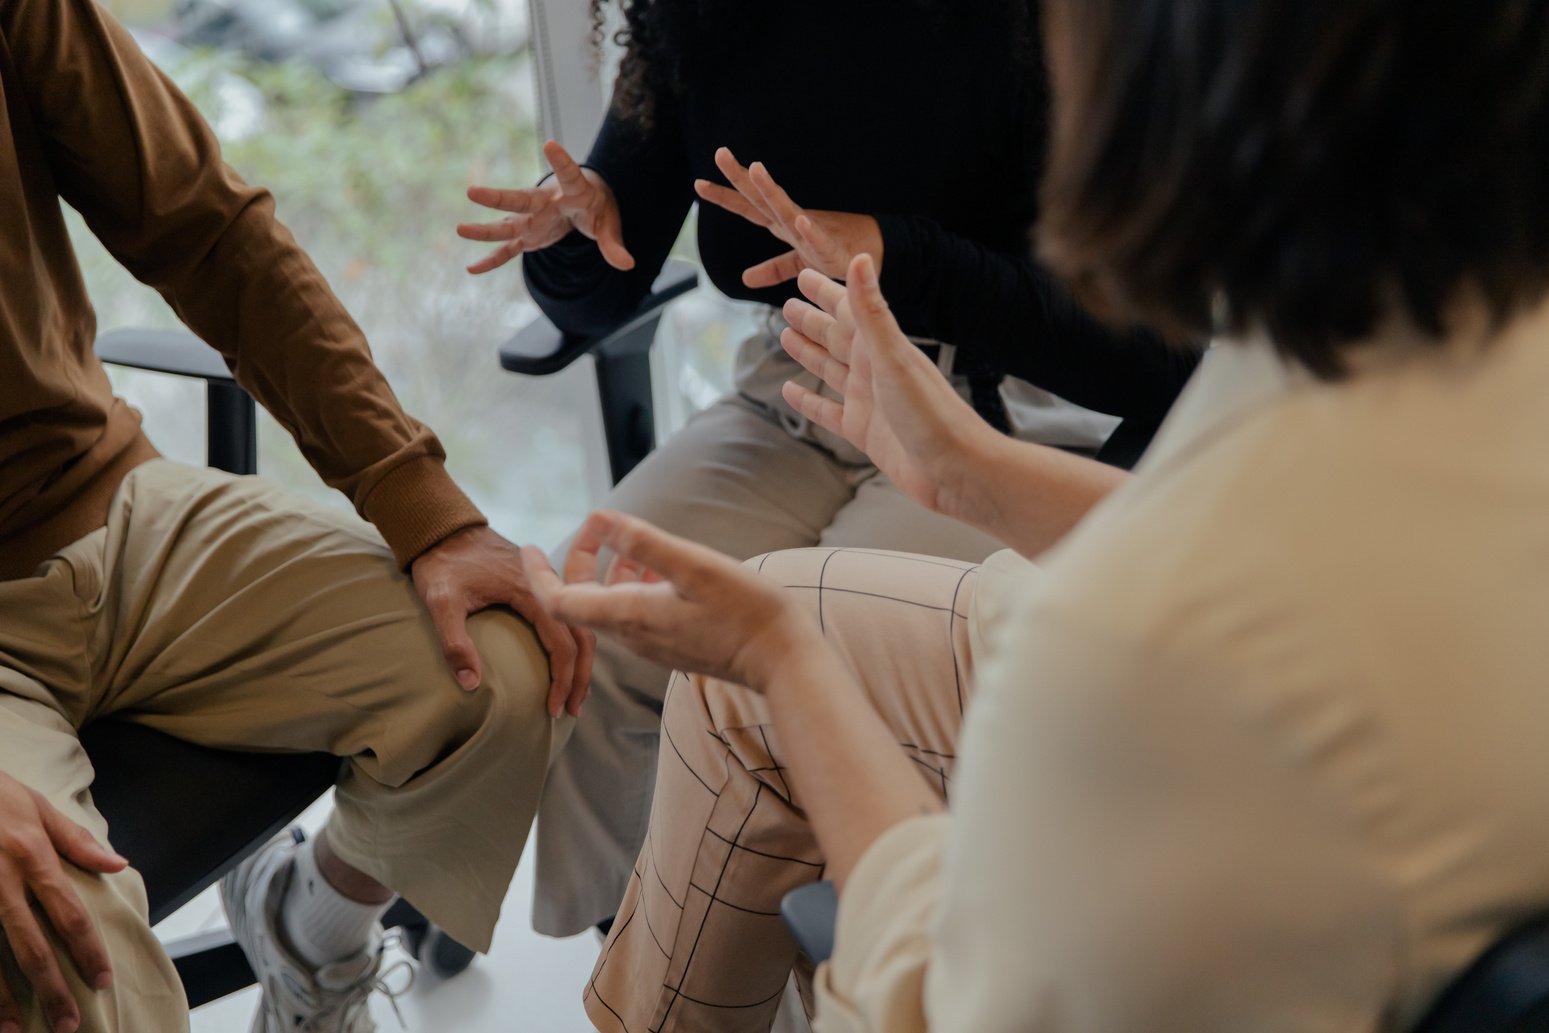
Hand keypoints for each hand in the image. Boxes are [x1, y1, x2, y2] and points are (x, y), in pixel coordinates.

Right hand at [0, 773, 125, 1032]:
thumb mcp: (36, 807)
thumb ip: (76, 841)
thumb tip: (118, 864)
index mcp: (31, 855)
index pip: (68, 912)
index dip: (87, 948)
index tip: (102, 979)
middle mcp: (0, 879)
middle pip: (31, 945)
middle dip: (52, 986)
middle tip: (69, 1021)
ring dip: (4, 999)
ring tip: (19, 1031)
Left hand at [411, 525, 595, 717]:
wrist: (443, 527)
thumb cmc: (442, 563)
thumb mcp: (441, 602)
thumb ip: (454, 642)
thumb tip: (470, 685)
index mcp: (530, 591)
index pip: (563, 643)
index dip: (563, 679)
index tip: (553, 708)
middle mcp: (546, 586)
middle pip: (582, 636)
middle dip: (580, 677)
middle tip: (572, 710)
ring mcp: (545, 584)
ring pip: (579, 625)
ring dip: (581, 661)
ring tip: (575, 692)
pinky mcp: (538, 584)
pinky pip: (568, 615)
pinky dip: (573, 642)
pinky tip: (565, 660)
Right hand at [458, 139, 634, 274]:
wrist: (582, 202)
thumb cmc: (596, 207)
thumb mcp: (609, 223)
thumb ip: (614, 245)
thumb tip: (628, 265)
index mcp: (572, 192)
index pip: (569, 175)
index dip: (561, 161)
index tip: (550, 145)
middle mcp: (546, 203)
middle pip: (521, 199)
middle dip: (498, 197)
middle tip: (472, 191)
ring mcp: (533, 220)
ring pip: (507, 224)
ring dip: (485, 229)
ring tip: (460, 229)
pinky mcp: (528, 236)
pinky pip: (507, 250)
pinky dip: (492, 260)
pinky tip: (471, 268)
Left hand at [522, 510, 818, 691]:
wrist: (782, 659)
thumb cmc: (744, 610)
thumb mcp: (693, 566)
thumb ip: (644, 543)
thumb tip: (601, 518)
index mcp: (629, 615)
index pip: (559, 602)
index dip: (537, 574)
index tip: (527, 546)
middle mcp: (633, 635)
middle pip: (581, 601)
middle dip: (578, 561)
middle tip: (596, 527)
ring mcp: (652, 643)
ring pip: (610, 606)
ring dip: (610, 571)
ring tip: (630, 540)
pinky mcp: (672, 644)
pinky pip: (635, 614)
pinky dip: (634, 585)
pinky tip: (659, 567)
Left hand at [694, 148, 881, 288]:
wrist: (873, 255)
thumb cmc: (836, 253)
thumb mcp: (798, 264)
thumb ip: (773, 268)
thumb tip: (745, 278)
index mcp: (782, 225)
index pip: (748, 208)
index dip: (725, 196)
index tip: (700, 183)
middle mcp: (794, 223)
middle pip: (762, 200)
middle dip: (741, 177)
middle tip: (720, 154)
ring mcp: (812, 233)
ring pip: (788, 210)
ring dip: (772, 190)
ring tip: (758, 170)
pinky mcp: (832, 250)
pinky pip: (819, 239)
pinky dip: (810, 230)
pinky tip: (800, 219)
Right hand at [779, 257, 993, 514]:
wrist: (954, 468)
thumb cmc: (932, 412)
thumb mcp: (894, 357)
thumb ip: (872, 311)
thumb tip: (860, 259)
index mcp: (882, 347)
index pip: (848, 310)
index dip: (826, 292)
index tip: (803, 273)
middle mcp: (874, 370)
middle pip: (836, 338)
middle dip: (813, 320)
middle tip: (788, 303)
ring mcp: (867, 400)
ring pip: (829, 369)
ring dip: (809, 353)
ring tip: (786, 336)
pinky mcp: (863, 431)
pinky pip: (826, 411)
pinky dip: (808, 401)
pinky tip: (791, 391)